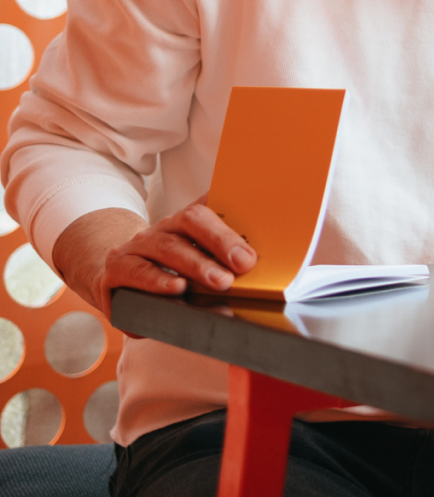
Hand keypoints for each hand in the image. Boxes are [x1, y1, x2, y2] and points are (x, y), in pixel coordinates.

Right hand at [53, 196, 257, 320]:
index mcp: (187, 220)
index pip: (212, 206)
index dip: (235, 213)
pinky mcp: (116, 269)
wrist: (115, 277)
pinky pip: (137, 272)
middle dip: (221, 241)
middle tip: (244, 264)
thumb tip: (255, 271)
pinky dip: (158, 282)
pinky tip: (177, 290)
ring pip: (168, 247)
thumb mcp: (196, 262)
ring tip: (219, 281)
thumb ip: (222, 261)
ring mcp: (137, 245)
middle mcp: (163, 227)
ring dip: (196, 265)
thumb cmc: (169, 273)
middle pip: (191, 221)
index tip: (256, 236)